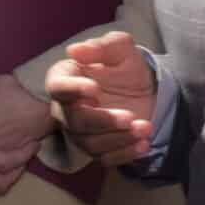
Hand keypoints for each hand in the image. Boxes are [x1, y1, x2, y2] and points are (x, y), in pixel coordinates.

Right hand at [45, 31, 158, 167]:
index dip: (73, 89)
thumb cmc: (125, 66)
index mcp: (66, 78)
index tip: (94, 89)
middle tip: (130, 117)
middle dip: (104, 121)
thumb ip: (101, 47)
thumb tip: (74, 50)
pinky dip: (125, 154)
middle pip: (75, 121)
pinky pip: (105, 158)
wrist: (145, 90)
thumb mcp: (121, 48)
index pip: (58, 87)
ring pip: (91, 143)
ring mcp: (80, 132)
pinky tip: (143, 144)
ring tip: (145, 128)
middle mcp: (66, 109)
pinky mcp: (96, 149)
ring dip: (119, 138)